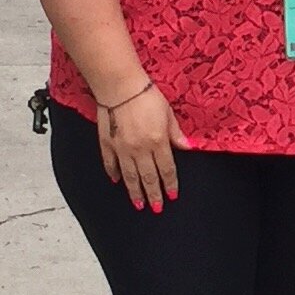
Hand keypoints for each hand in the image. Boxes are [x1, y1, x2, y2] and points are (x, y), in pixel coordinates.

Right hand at [97, 84, 188, 212]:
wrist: (120, 86)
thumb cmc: (146, 95)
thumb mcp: (168, 113)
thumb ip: (175, 133)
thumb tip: (187, 147)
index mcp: (157, 142)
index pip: (166, 170)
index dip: (169, 185)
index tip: (172, 196)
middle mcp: (140, 149)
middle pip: (148, 177)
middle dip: (153, 195)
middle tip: (156, 208)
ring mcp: (122, 148)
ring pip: (129, 176)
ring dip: (135, 192)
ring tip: (138, 204)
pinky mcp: (107, 143)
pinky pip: (110, 163)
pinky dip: (114, 173)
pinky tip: (117, 181)